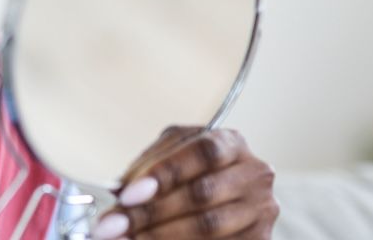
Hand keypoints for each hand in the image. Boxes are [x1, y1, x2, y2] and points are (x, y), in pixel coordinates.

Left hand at [91, 126, 278, 239]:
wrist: (224, 199)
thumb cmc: (191, 172)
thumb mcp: (171, 157)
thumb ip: (149, 167)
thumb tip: (118, 190)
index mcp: (231, 143)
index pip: (202, 152)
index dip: (165, 173)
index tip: (127, 194)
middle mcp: (254, 175)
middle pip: (202, 194)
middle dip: (150, 212)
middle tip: (112, 224)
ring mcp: (260, 211)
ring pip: (208, 227)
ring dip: (158, 236)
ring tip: (123, 239)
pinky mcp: (260, 239)